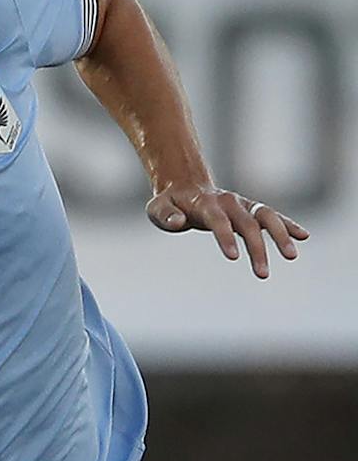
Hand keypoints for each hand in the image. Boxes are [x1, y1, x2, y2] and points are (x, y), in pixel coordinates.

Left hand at [146, 185, 307, 278]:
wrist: (184, 186)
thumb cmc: (168, 203)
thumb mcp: (158, 209)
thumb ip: (166, 216)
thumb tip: (178, 222)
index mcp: (206, 203)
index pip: (218, 221)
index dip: (225, 238)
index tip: (233, 258)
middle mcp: (229, 202)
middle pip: (248, 224)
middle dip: (257, 248)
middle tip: (263, 274)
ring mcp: (242, 204)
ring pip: (267, 216)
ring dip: (281, 235)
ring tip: (291, 256)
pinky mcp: (250, 209)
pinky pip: (273, 216)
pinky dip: (288, 224)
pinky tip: (304, 236)